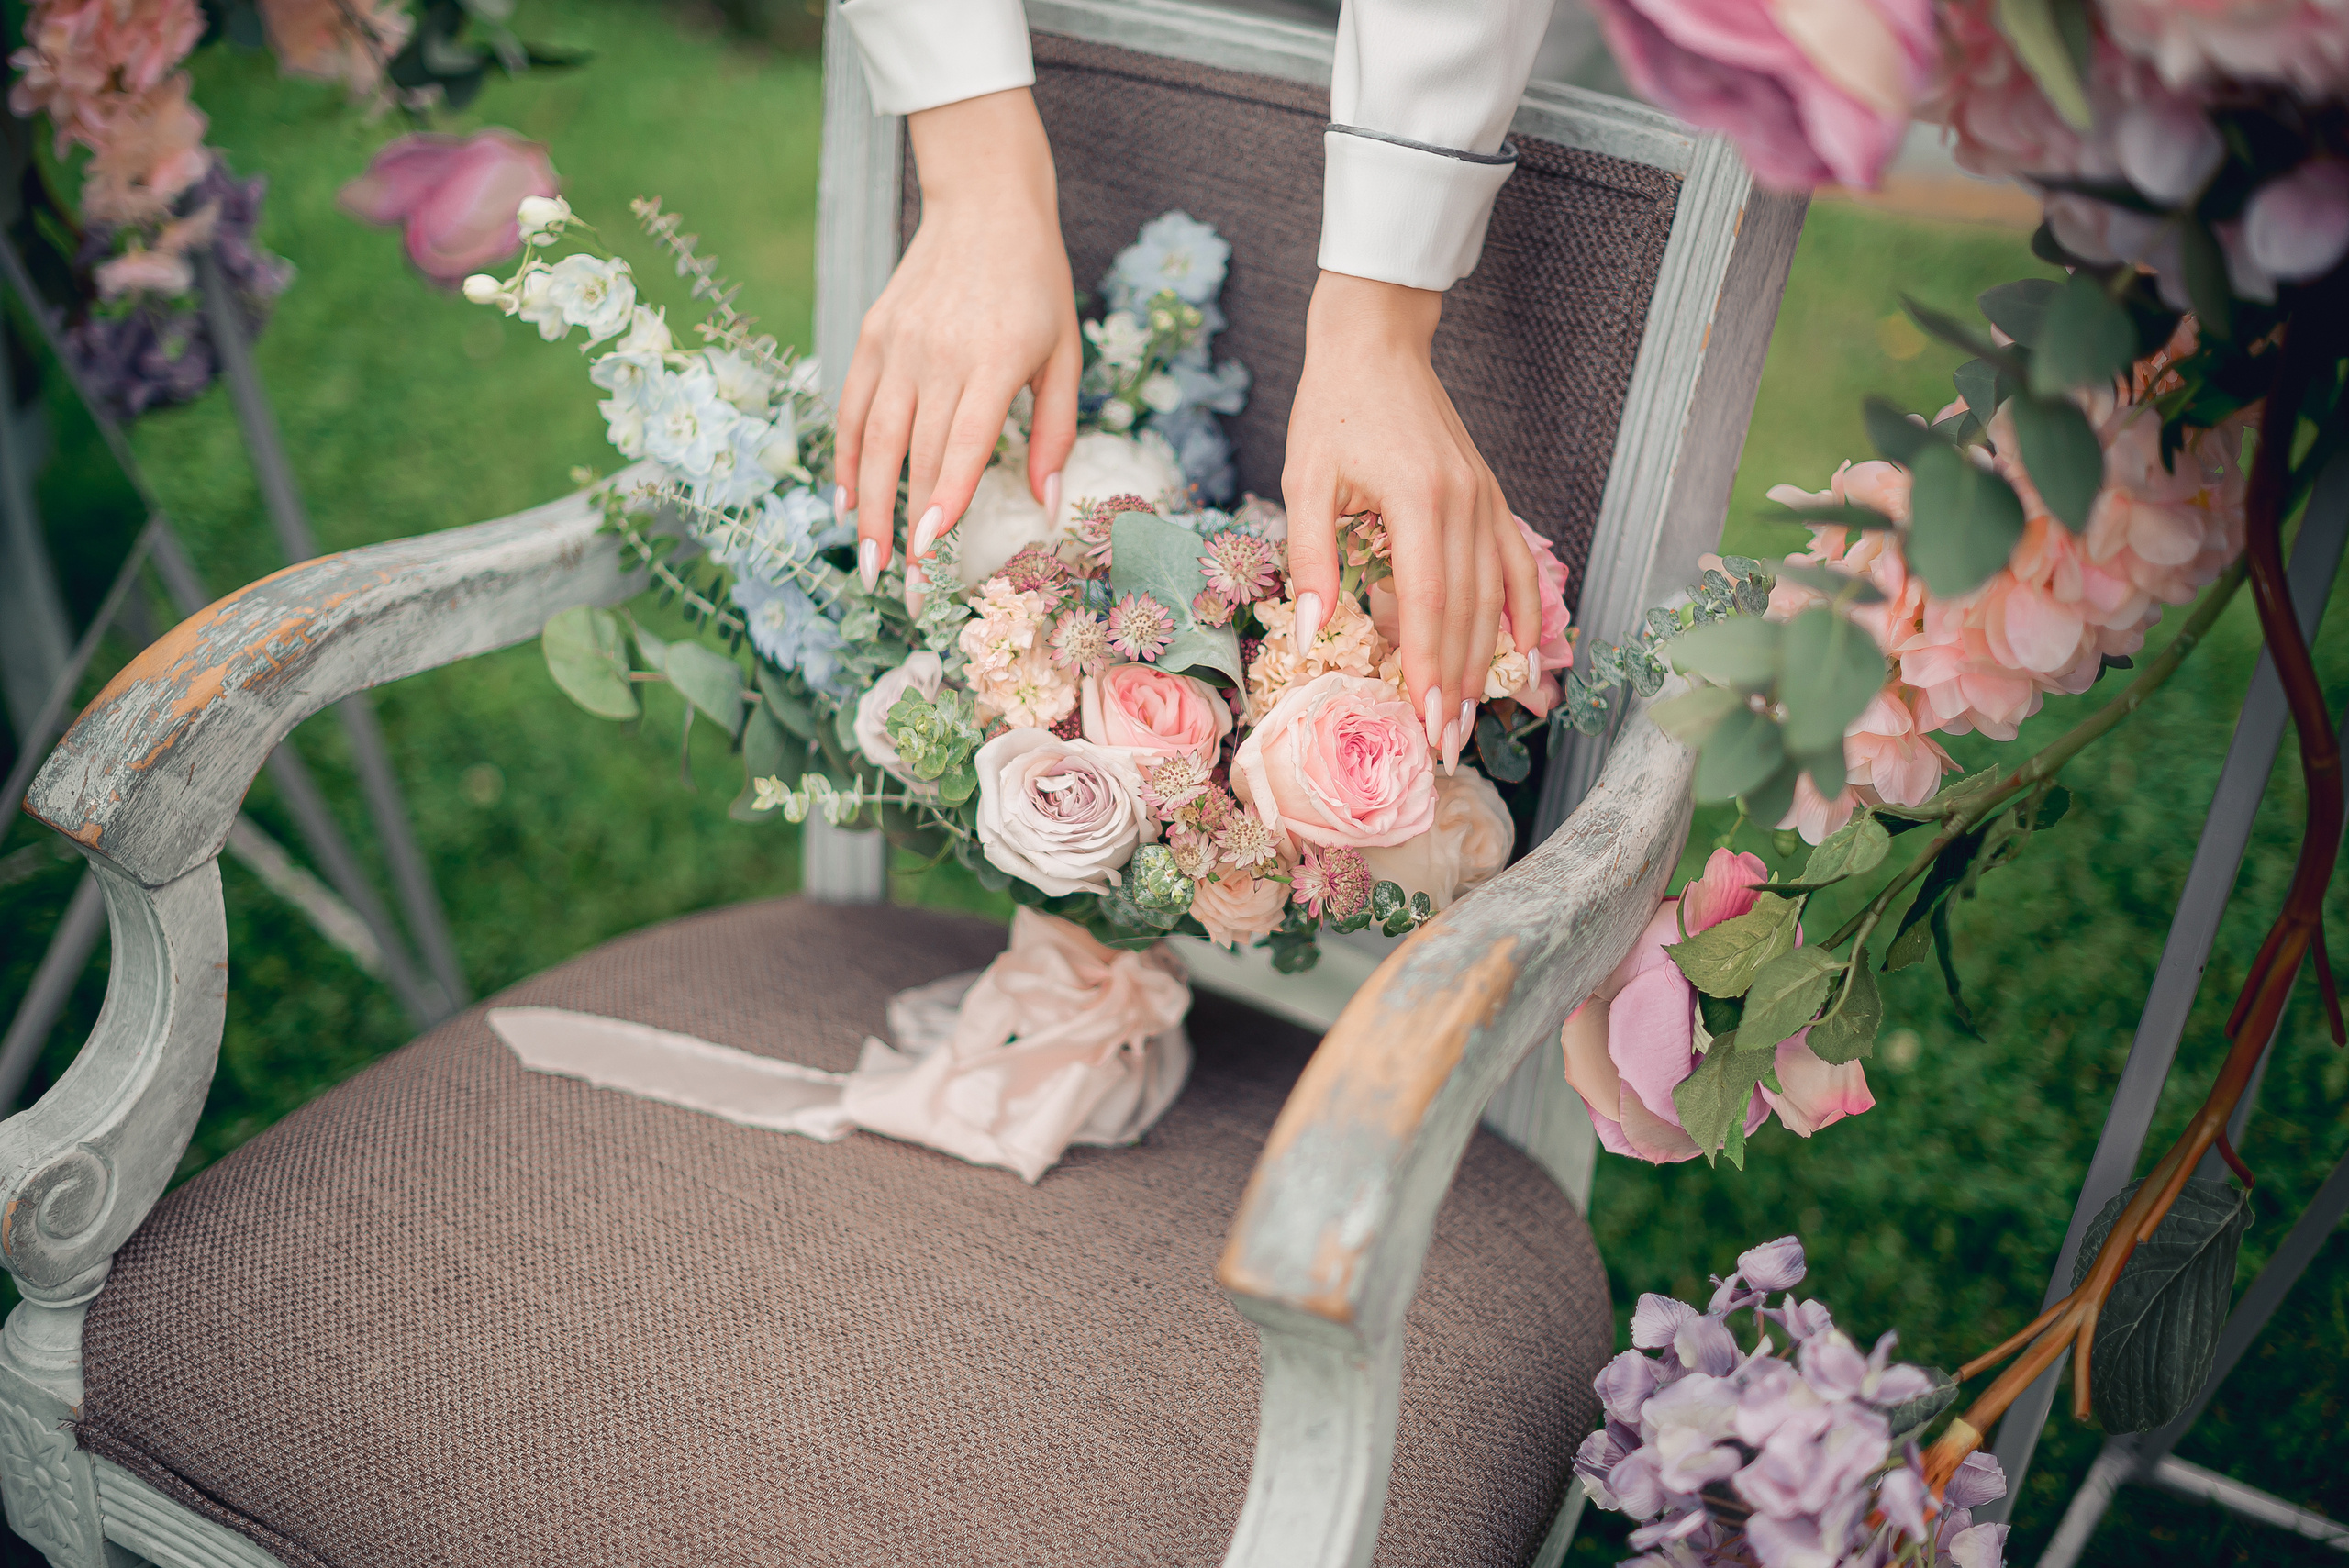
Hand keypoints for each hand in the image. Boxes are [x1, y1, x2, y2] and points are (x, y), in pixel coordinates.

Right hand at [834, 88, 1081, 595]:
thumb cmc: (1038, 285)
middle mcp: (940, 353)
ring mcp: (899, 343)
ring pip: (873, 439)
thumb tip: (1049, 506)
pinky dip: (845, 458)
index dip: (944, 498)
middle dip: (905, 529)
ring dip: (867, 506)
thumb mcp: (1066, 353)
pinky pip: (852, 407)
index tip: (929, 552)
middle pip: (914, 455)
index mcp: (997, 359)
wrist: (986, 201)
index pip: (961, 442)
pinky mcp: (872, 334)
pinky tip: (845, 502)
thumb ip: (1057, 433)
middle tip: (901, 591)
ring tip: (869, 561)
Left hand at [1282, 272, 1540, 771]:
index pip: (1430, 604)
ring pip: (1494, 595)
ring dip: (1488, 661)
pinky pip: (1515, 562)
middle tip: (1448, 744)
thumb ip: (1313, 558)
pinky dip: (1522, 610)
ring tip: (1475, 715)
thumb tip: (1313, 636)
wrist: (1376, 343)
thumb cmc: (1331, 408)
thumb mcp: (1304, 480)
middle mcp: (1463, 503)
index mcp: (1418, 499)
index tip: (1427, 721)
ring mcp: (1485, 498)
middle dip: (1460, 683)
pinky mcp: (1491, 494)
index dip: (1431, 669)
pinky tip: (1522, 652)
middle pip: (1469, 611)